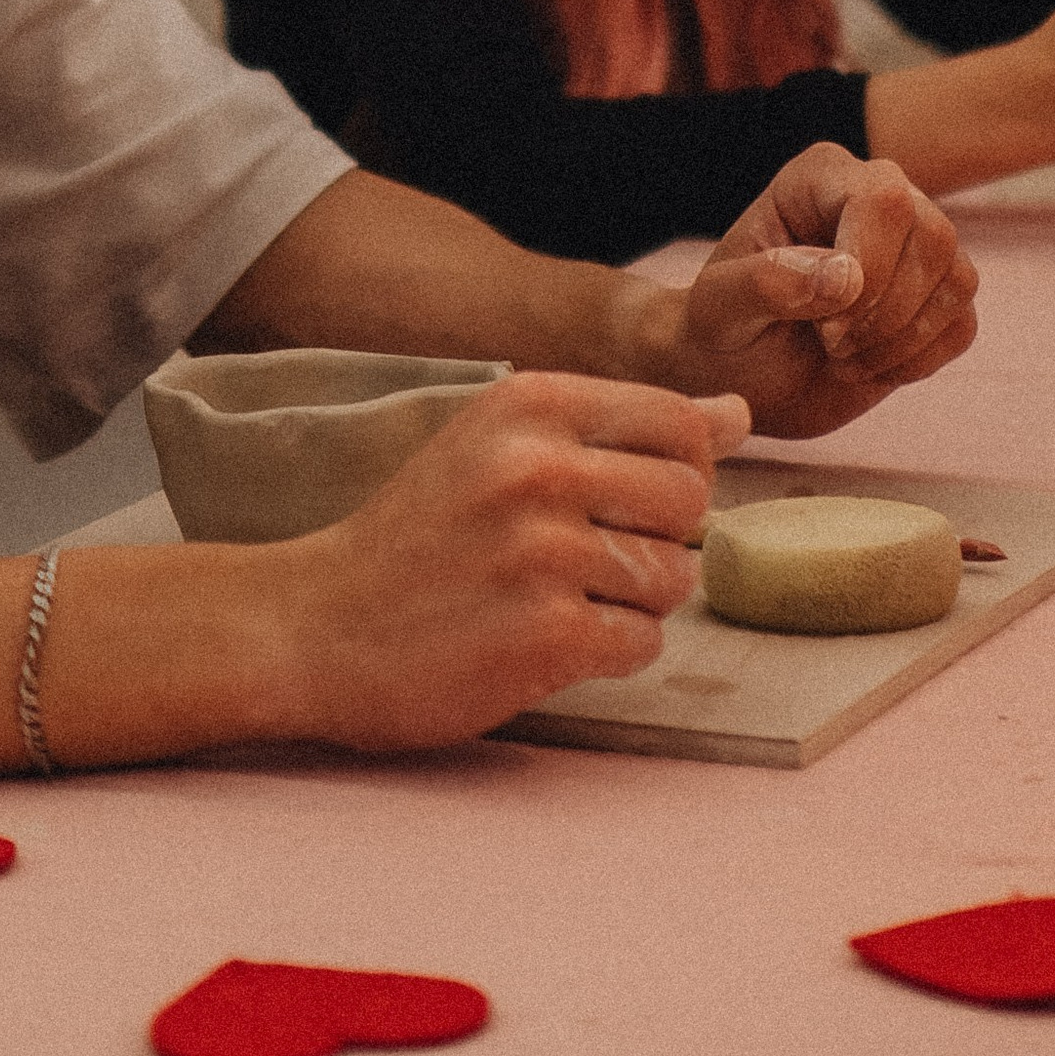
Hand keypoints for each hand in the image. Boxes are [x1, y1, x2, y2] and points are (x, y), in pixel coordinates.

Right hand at [279, 368, 742, 748]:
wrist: (314, 624)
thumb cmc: (419, 534)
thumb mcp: (502, 446)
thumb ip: (621, 426)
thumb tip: (740, 411)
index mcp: (530, 404)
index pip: (683, 424)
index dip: (676, 472)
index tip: (624, 500)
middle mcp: (538, 467)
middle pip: (691, 501)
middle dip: (659, 540)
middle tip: (588, 559)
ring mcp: (541, 552)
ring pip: (674, 577)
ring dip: (634, 601)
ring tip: (559, 599)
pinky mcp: (544, 634)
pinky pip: (643, 642)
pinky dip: (610, 651)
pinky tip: (548, 640)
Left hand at [666, 144, 977, 439]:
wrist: (738, 372)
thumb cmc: (720, 327)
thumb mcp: (718, 308)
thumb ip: (766, 283)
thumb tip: (845, 277)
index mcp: (820, 177)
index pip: (883, 199)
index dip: (868, 266)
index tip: (822, 324)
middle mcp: (878, 196)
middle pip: (935, 236)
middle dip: (885, 311)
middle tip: (829, 344)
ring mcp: (913, 245)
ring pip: (958, 279)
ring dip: (901, 339)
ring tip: (841, 356)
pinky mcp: (934, 297)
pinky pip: (963, 323)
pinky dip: (919, 359)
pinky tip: (868, 366)